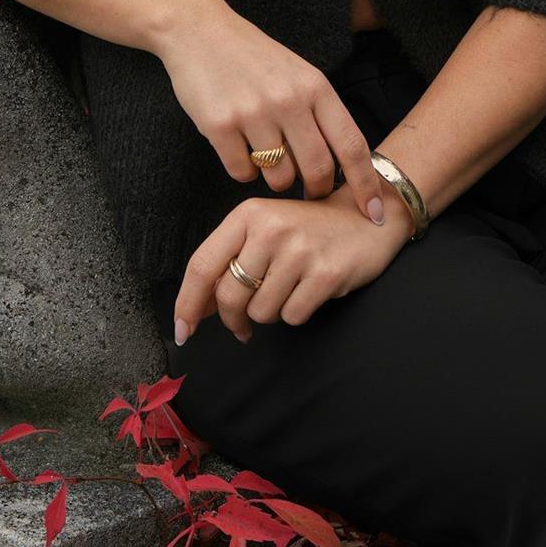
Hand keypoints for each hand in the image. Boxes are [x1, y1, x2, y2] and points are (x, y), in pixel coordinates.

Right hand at [155, 0, 392, 226]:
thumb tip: (342, 165)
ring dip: (277, 179)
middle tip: (311, 193)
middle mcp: (288, 100)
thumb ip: (319, 112)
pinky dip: (244, 170)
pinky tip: (239, 148)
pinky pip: (242, 173)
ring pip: (279, 177)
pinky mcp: (220, 126)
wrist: (199, 31)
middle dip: (317, 191)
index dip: (366, 184)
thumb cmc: (254, 58)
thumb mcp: (298, 73)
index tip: (375, 213)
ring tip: (268, 158)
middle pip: (317, 169)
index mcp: (315, 86)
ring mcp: (253, 113)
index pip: (352, 144)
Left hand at [172, 188, 414, 344]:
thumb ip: (228, 264)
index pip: (202, 264)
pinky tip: (309, 290)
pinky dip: (297, 312)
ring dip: (270, 312)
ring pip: (261, 312)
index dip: (187, 303)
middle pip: (230, 296)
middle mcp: (270, 228)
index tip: (182, 331)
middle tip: (243, 323)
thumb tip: (195, 309)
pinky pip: (292, 316)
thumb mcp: (263, 233)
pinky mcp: (325, 273)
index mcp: (247, 215)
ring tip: (288, 289)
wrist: (364, 218)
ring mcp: (300, 250)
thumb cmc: (306, 231)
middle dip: (233, 319)